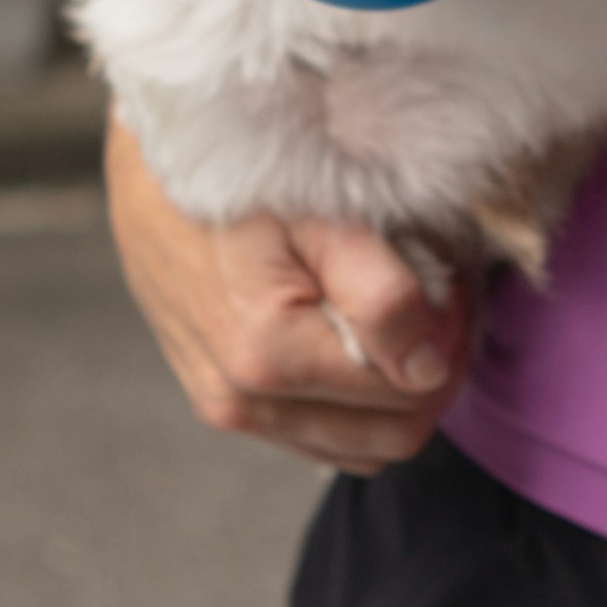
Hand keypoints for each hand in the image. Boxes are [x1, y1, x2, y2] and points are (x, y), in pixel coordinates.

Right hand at [105, 118, 472, 472]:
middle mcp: (240, 402)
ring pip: (355, 444)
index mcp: (269, 357)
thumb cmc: (244, 172)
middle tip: (440, 300)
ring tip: (397, 312)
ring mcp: (225, 408)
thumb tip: (427, 371)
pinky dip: (350, 397)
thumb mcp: (325, 214)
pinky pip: (314, 432)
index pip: (411, 398)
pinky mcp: (217, 400)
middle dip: (431, 372)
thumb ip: (383, 296)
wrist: (152, 161)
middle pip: (389, 436)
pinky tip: (350, 329)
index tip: (454, 282)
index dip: (450, 341)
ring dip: (393, 389)